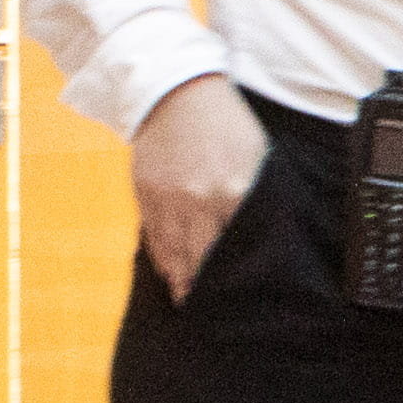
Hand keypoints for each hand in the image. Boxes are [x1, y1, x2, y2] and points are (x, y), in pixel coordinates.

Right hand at [129, 76, 268, 301]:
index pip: (237, 247)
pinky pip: (152, 236)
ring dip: (181, 280)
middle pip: (203, 258)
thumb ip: (253, 197)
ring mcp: (167, 199)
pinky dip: (161, 257)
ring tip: (188, 301)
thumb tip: (258, 232)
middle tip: (213, 312)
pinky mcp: (144, 193)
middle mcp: (199, 201)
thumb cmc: (224, 122)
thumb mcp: (255, 156)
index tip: (242, 297)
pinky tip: (168, 272)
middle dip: (206, 287)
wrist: (173, 89)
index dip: (238, 275)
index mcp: (235, 192)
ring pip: (174, 253)